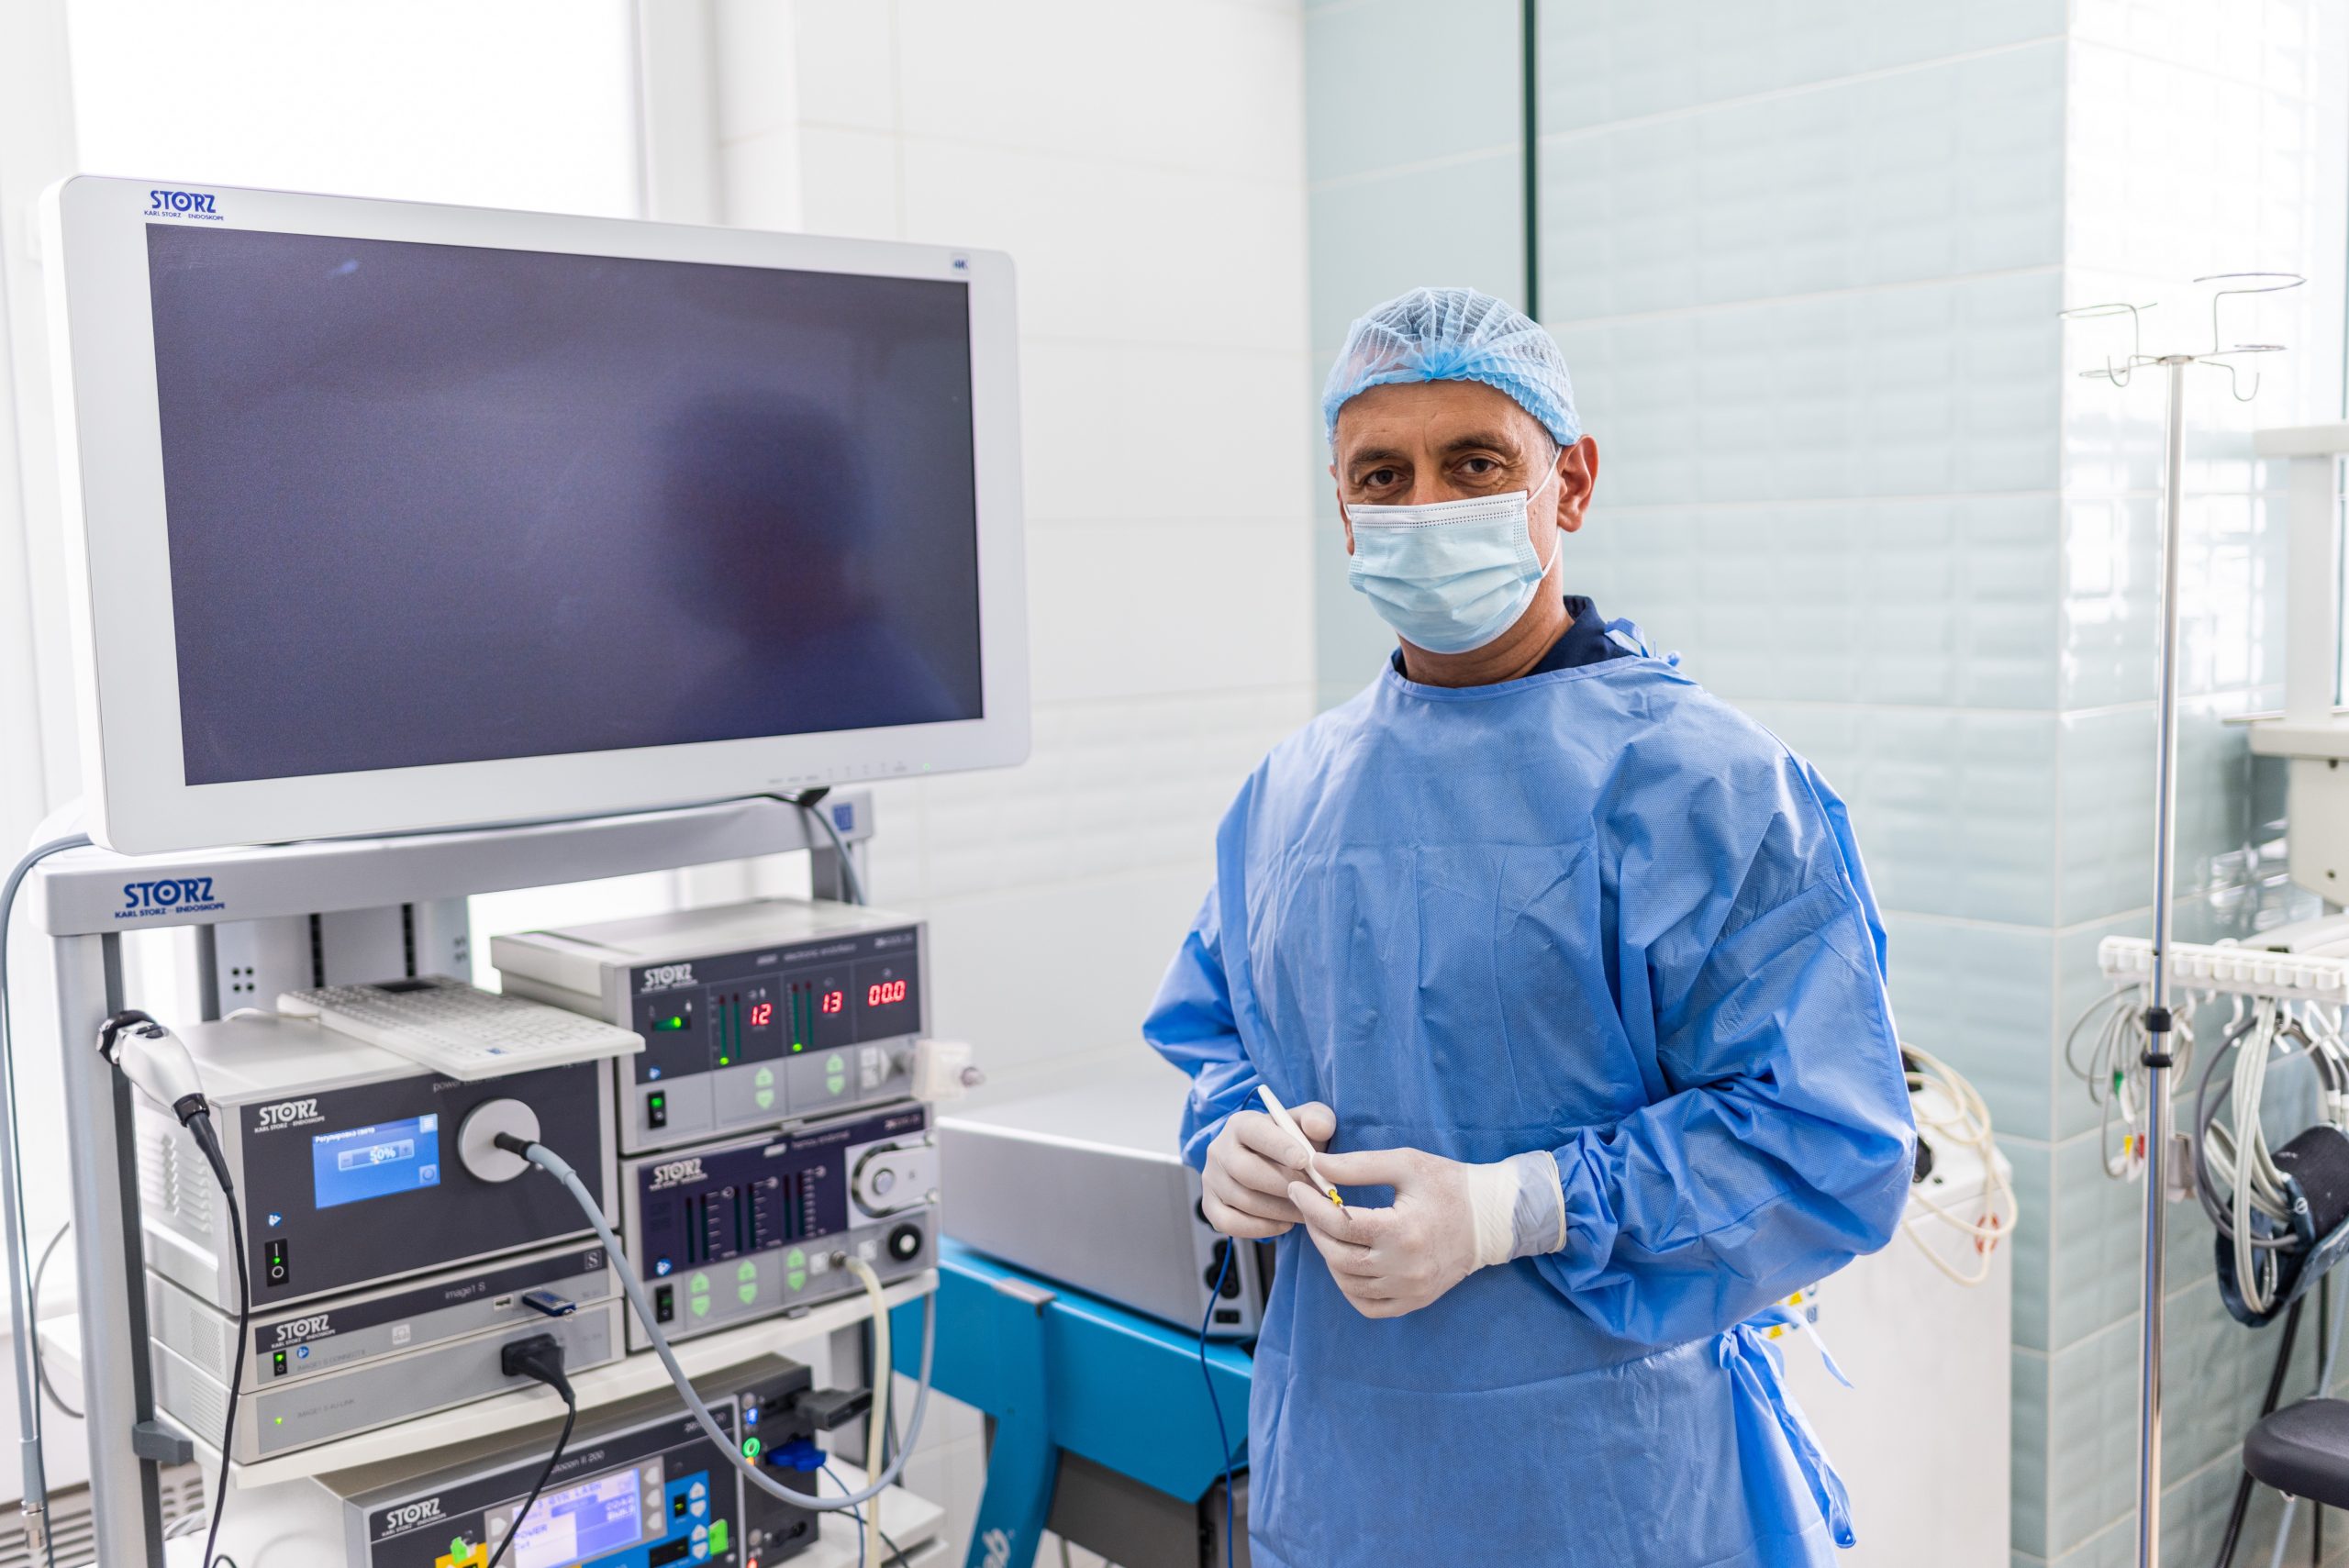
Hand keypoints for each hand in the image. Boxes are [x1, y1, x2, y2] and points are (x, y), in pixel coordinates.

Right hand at [1201, 1102, 1334, 1237]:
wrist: (1270, 1163)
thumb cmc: (1290, 1142)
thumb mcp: (1305, 1125)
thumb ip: (1317, 1119)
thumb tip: (1319, 1127)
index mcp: (1241, 1124)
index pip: (1255, 1132)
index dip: (1280, 1147)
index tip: (1306, 1161)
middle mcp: (1219, 1149)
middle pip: (1245, 1170)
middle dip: (1284, 1185)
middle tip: (1313, 1193)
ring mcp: (1211, 1179)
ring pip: (1242, 1199)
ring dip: (1280, 1210)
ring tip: (1306, 1210)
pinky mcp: (1210, 1205)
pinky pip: (1229, 1223)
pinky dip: (1260, 1228)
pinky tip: (1284, 1224)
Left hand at [1289, 1146, 1562, 1318]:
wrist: (1492, 1219)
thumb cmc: (1449, 1185)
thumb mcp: (1406, 1164)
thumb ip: (1358, 1165)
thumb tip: (1316, 1166)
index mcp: (1404, 1230)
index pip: (1342, 1224)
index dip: (1311, 1207)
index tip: (1297, 1187)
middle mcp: (1407, 1267)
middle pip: (1340, 1257)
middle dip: (1315, 1229)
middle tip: (1308, 1207)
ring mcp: (1411, 1289)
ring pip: (1349, 1283)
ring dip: (1329, 1256)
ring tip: (1328, 1230)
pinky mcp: (1415, 1301)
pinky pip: (1368, 1306)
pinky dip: (1348, 1287)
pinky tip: (1347, 1261)